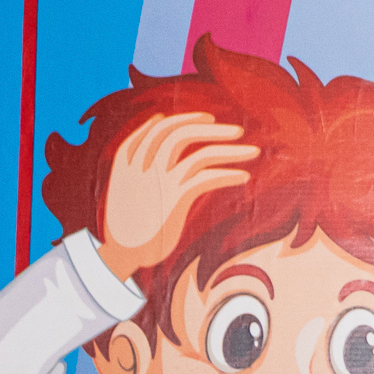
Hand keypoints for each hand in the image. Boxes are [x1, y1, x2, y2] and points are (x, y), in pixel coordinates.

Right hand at [96, 113, 256, 280]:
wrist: (119, 254)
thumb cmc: (125, 225)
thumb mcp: (124, 190)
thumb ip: (138, 170)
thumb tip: (155, 157)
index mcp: (127, 161)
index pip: (157, 129)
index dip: (183, 119)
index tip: (206, 118)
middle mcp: (143, 166)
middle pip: (180, 133)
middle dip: (211, 128)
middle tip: (237, 131)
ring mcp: (160, 181)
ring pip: (200, 154)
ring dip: (231, 151)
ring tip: (254, 152)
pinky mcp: (175, 199)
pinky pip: (208, 178)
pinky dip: (228, 175)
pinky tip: (243, 178)